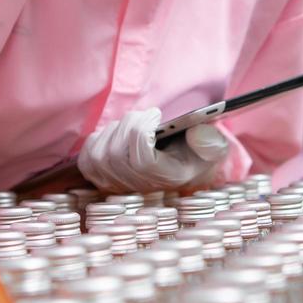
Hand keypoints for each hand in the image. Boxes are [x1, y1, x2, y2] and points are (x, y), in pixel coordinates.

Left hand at [76, 107, 228, 191]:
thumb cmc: (197, 154)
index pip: (142, 159)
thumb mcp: (215, 148)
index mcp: (168, 179)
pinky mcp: (102, 180)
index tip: (156, 115)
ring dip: (113, 131)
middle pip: (115, 153)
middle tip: (146, 116)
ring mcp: (119, 187)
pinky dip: (96, 141)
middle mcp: (141, 188)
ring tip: (132, 125)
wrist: (184, 166)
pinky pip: (87, 159)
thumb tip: (195, 133)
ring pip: (100, 155)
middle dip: (129, 124)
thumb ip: (211, 142)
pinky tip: (115, 135)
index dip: (142, 130)